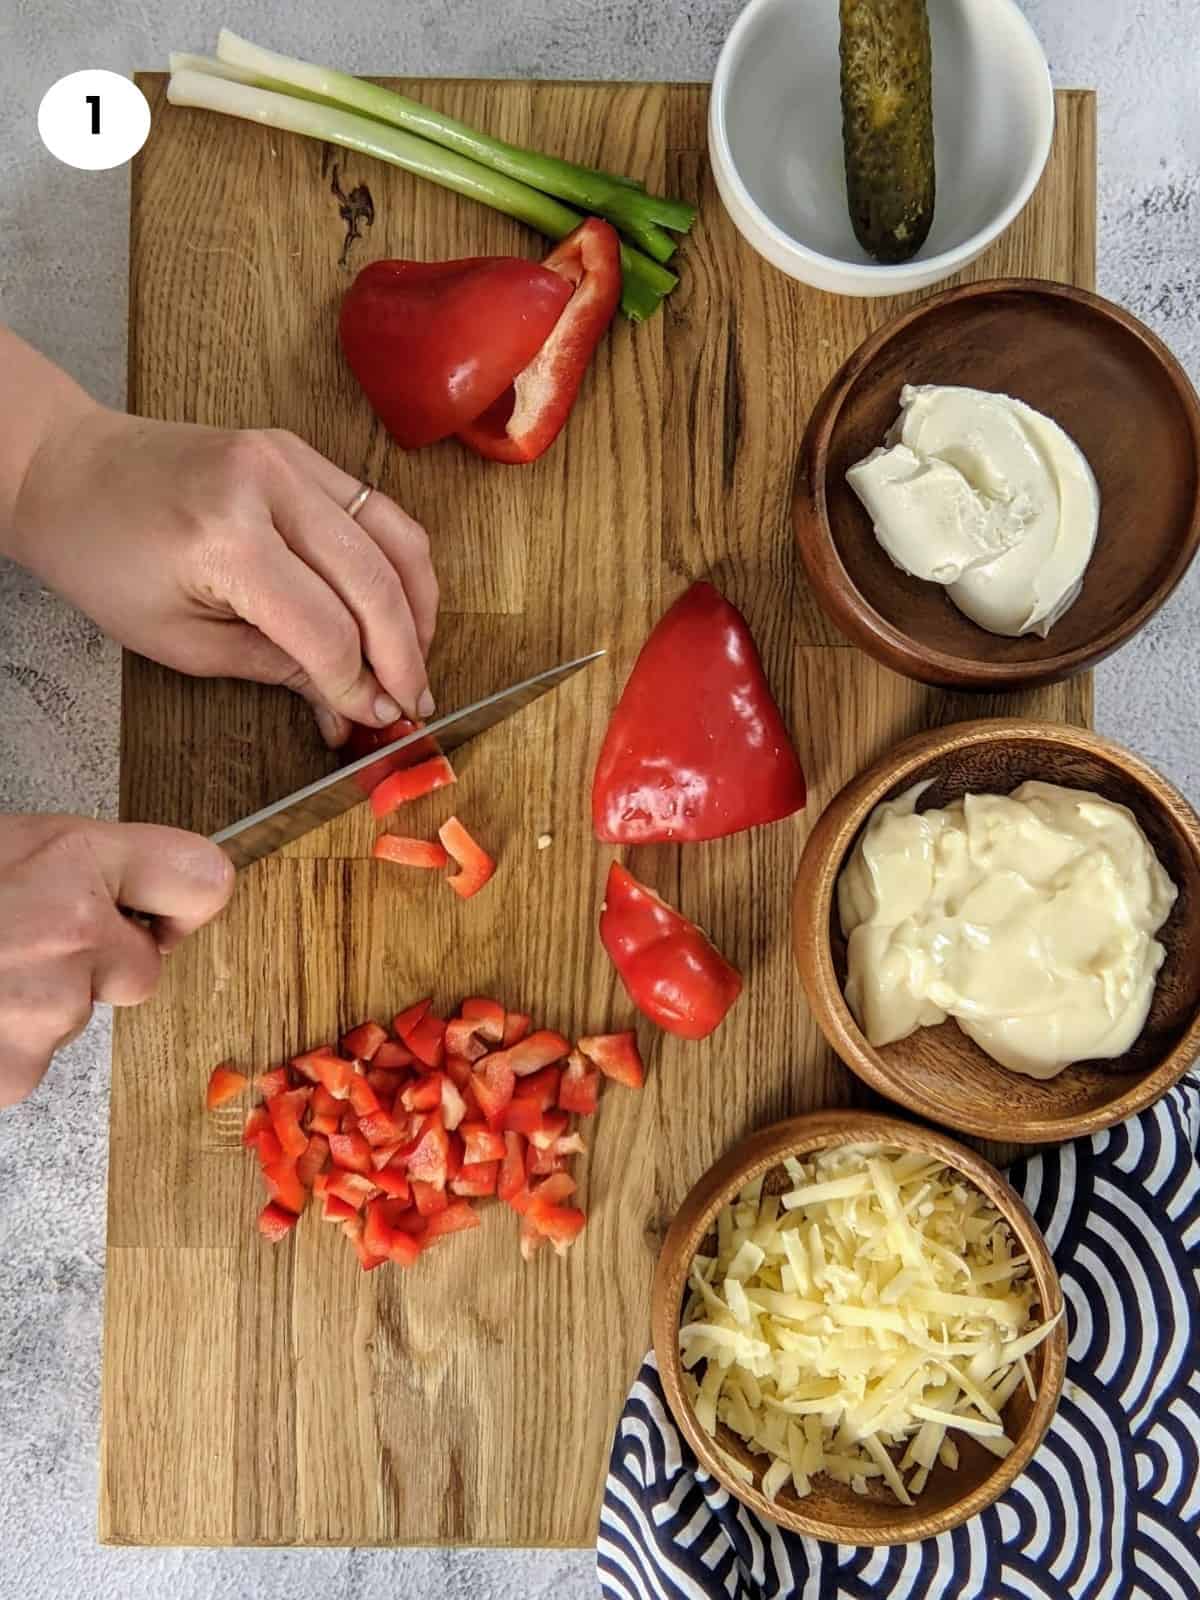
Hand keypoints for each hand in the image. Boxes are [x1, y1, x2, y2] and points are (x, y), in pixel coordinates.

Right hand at [0, 814, 233, 1106]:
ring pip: (77, 1018)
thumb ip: (72, 867)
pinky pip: (29, 1063)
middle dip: (96, 967)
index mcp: (71, 859)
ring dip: (36, 1007)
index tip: (165, 912)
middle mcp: (72, 930)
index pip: (203, 879)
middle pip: (143, 970)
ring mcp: (48, 1006)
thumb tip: (116, 883)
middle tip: (22, 944)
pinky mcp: (16, 1070)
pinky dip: (2, 1046)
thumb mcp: (5, 847)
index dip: (182, 903)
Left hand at [10, 402, 438, 747]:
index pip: (327, 628)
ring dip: (418, 607)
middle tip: (411, 703)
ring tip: (414, 659)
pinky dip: (399, 563)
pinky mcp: (299, 451)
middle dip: (403, 654)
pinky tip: (400, 607)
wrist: (67, 471)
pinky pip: (378, 508)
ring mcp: (290, 459)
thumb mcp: (181, 641)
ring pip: (395, 539)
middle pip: (374, 583)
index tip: (378, 719)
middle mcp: (268, 487)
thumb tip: (352, 707)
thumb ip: (277, 669)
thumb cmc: (105, 558)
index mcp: (226, 540)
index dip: (360, 684)